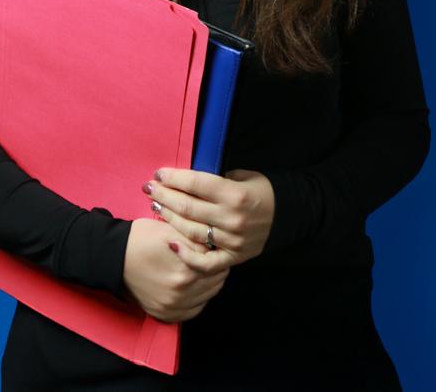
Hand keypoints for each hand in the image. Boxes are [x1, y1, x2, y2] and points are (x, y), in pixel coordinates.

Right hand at [121, 218, 227, 322]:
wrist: (112, 257)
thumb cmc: (139, 239)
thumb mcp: (171, 229)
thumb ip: (197, 238)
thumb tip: (216, 243)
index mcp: (187, 270)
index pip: (218, 262)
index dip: (216, 250)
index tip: (210, 245)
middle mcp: (182, 292)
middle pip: (218, 279)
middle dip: (214, 266)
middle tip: (205, 256)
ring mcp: (174, 306)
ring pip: (209, 295)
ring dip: (209, 282)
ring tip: (197, 269)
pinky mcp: (166, 314)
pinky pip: (195, 309)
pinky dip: (197, 298)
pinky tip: (190, 286)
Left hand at [144, 167, 275, 267]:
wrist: (286, 215)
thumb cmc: (260, 191)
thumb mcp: (242, 176)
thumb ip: (215, 179)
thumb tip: (185, 180)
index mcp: (234, 194)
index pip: (195, 184)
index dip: (173, 178)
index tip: (158, 174)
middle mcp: (232, 218)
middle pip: (187, 207)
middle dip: (164, 196)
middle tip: (149, 188)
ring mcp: (231, 240)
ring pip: (190, 231)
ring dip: (169, 218)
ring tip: (155, 207)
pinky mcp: (232, 257)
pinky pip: (205, 262)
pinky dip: (187, 255)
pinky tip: (171, 244)